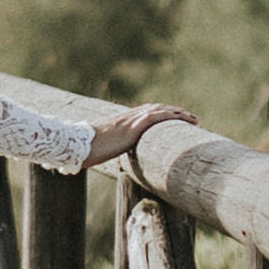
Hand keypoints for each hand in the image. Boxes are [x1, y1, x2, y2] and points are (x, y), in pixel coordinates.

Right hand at [81, 105, 197, 174]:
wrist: (76, 146)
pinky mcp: (133, 128)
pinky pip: (155, 117)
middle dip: (173, 112)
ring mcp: (130, 121)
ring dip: (177, 113)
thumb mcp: (99, 149)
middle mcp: (127, 118)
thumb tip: (101, 158)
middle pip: (155, 109)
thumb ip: (105, 149)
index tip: (173, 117)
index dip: (160, 114)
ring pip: (159, 111)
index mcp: (120, 122)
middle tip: (190, 117)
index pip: (144, 113)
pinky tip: (181, 118)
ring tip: (192, 118)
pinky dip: (169, 116)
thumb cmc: (84, 150)